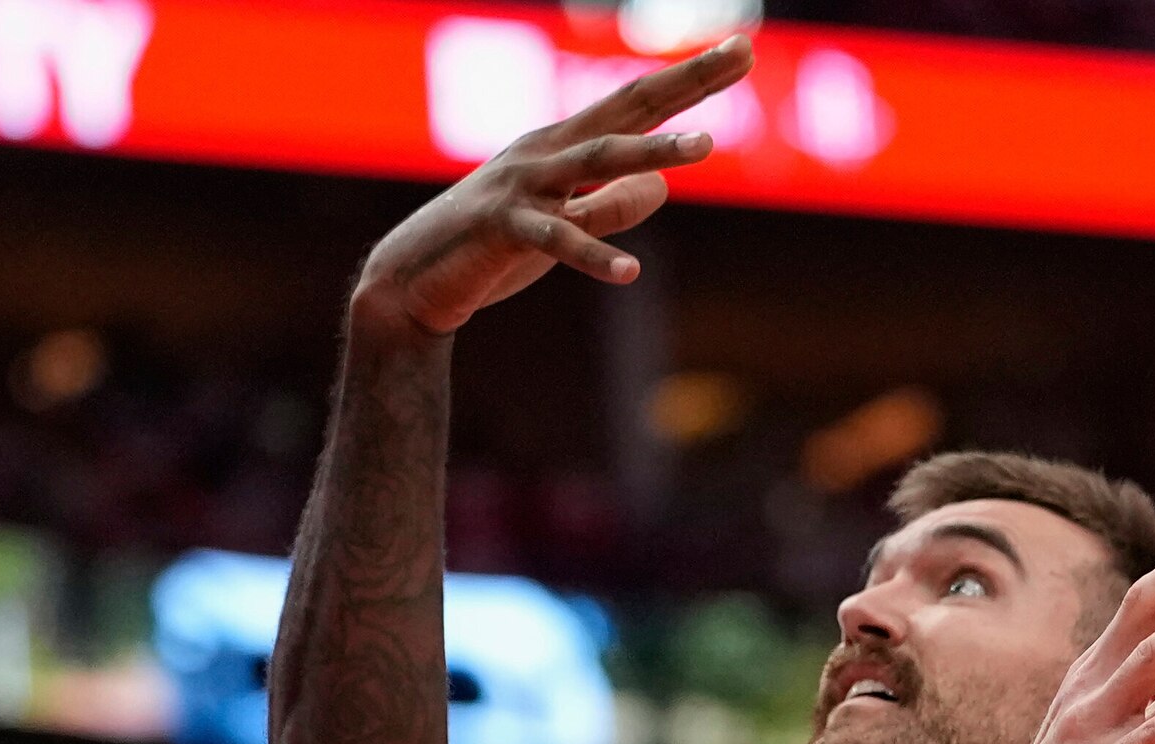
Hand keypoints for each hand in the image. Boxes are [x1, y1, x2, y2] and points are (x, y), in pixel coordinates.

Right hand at [351, 37, 744, 338]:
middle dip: (685, 82)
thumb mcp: (564, 227)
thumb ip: (610, 205)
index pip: (638, 104)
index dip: (690, 80)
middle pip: (627, 108)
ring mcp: (522, 184)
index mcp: (564, 145)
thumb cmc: (491, 251)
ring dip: (651, 152)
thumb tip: (660, 186)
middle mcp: (547, 151)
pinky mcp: (502, 227)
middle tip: (742, 53)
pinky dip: (593, 254)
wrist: (412, 280)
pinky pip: (555, 239)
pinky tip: (630, 273)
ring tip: (706, 148)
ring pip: (596, 160)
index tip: (742, 51)